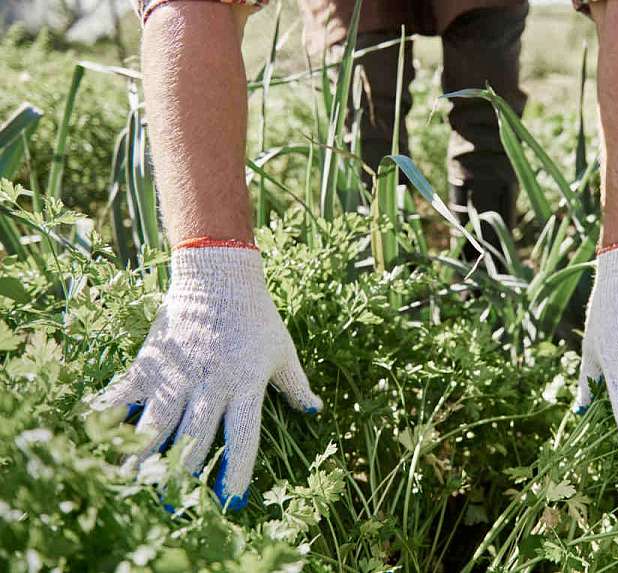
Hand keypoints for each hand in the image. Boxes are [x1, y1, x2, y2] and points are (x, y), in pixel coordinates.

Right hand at [91, 245, 321, 509]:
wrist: (218, 275)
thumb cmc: (256, 315)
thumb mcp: (282, 351)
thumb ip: (296, 385)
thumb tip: (314, 410)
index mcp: (245, 385)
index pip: (243, 437)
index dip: (237, 472)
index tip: (231, 501)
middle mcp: (210, 385)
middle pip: (194, 439)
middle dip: (184, 475)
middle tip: (174, 504)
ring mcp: (178, 374)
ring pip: (157, 424)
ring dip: (144, 456)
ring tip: (132, 484)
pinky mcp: (151, 361)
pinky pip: (125, 393)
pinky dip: (109, 413)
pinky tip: (97, 433)